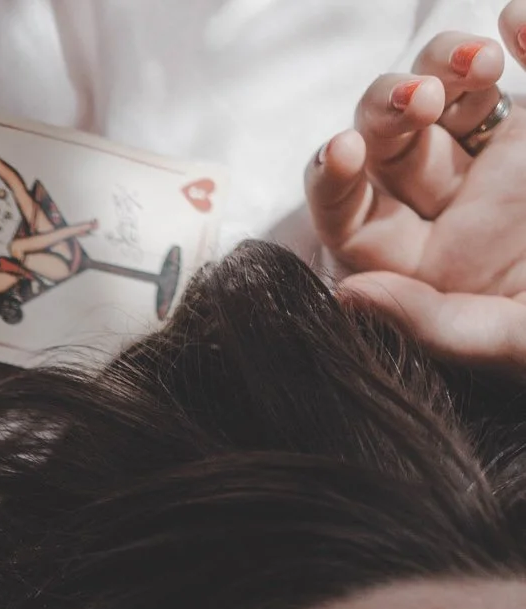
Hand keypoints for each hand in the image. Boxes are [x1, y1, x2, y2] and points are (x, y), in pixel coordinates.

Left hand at [307, 4, 525, 373]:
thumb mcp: (507, 344)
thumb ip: (430, 323)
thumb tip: (346, 293)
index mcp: (420, 267)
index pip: (347, 216)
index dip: (333, 181)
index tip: (345, 152)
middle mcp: (448, 208)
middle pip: (388, 141)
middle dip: (388, 108)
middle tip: (421, 100)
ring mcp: (496, 161)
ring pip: (443, 90)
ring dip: (443, 63)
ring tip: (481, 63)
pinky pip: (520, 67)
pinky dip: (521, 30)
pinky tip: (517, 20)